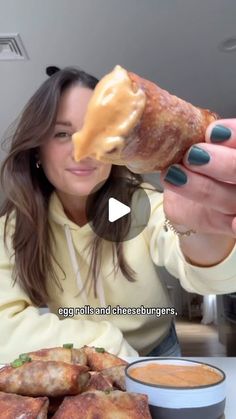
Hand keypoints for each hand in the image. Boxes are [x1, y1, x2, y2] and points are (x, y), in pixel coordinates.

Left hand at [160, 119, 235, 237]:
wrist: (187, 201)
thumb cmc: (192, 168)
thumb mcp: (192, 145)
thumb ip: (194, 137)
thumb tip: (172, 120)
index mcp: (234, 152)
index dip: (235, 136)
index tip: (213, 132)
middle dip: (223, 163)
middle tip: (194, 155)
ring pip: (232, 198)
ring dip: (205, 187)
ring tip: (176, 175)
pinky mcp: (227, 224)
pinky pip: (235, 226)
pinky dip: (235, 224)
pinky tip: (231, 222)